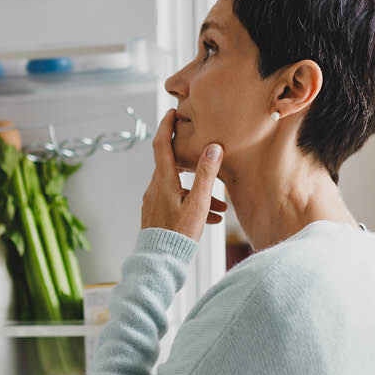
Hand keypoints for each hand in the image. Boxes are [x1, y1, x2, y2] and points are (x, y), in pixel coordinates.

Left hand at [141, 109, 227, 240]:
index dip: (166, 126)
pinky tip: (210, 219)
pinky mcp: (157, 216)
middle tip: (206, 155)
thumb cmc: (179, 234)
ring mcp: (154, 202)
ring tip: (220, 208)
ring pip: (179, 188)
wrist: (160, 261)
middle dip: (193, 164)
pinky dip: (193, 205)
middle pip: (173, 166)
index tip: (172, 112)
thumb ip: (207, 175)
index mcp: (163, 181)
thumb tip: (213, 148)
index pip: (160, 144)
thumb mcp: (198, 203)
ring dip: (199, 193)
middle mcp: (155, 189)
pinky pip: (176, 203)